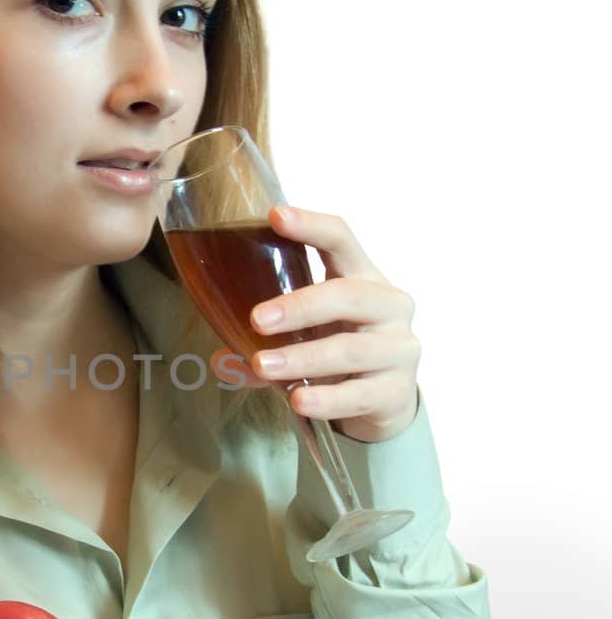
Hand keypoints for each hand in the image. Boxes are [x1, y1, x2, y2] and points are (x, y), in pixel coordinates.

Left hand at [247, 205, 421, 442]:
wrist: (383, 399)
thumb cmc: (338, 349)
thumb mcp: (309, 333)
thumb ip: (269, 338)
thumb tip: (220, 359)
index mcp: (363, 277)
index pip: (341, 239)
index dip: (311, 225)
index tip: (275, 216)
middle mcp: (389, 306)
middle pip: (348, 294)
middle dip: (299, 306)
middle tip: (257, 320)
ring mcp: (399, 349)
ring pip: (350, 349)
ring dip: (303, 358)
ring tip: (264, 366)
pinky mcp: (398, 391)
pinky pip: (359, 394)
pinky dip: (326, 399)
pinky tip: (298, 401)